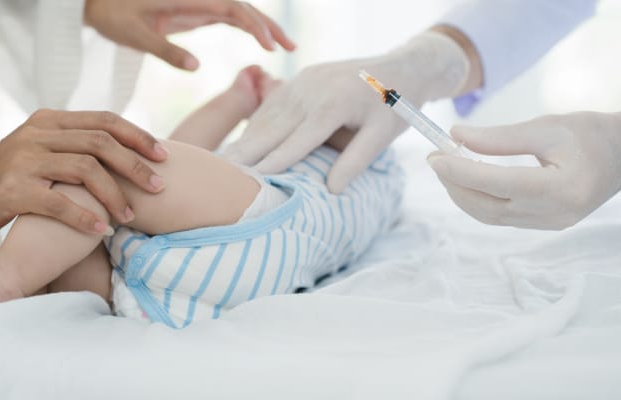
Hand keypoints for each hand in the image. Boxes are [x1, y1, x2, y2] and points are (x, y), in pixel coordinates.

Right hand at [0, 110, 169, 236]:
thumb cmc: (10, 178)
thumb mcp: (42, 150)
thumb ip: (75, 146)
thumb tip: (128, 154)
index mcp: (49, 121)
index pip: (104, 120)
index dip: (138, 136)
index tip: (163, 156)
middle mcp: (37, 134)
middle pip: (100, 143)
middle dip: (135, 166)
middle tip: (158, 187)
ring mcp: (24, 160)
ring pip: (85, 170)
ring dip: (115, 195)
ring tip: (130, 217)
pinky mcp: (12, 190)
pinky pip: (59, 202)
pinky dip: (85, 217)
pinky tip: (103, 230)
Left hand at [84, 0, 294, 70]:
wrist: (99, 1)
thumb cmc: (113, 15)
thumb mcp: (135, 35)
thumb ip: (166, 50)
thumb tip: (197, 67)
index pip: (229, 6)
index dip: (252, 23)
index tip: (268, 44)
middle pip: (243, 6)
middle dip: (268, 25)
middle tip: (291, 47)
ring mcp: (200, 3)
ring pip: (241, 11)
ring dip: (264, 26)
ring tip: (287, 46)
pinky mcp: (198, 11)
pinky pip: (231, 17)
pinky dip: (250, 28)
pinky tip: (264, 43)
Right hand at [223, 31, 469, 192]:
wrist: (400, 69)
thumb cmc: (393, 108)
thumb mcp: (382, 136)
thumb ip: (355, 162)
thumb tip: (332, 191)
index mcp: (334, 103)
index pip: (298, 139)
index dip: (274, 162)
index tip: (251, 182)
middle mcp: (312, 89)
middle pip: (274, 127)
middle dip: (247, 152)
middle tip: (221, 176)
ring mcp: (303, 81)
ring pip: (268, 116)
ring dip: (245, 139)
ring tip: (224, 164)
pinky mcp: (300, 79)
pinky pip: (273, 106)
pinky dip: (256, 126)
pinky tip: (241, 144)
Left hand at [427, 96, 620, 228]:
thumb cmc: (591, 133)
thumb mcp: (546, 127)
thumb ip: (499, 137)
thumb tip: (455, 136)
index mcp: (561, 188)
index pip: (498, 183)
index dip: (462, 171)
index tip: (435, 156)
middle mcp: (556, 214)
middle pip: (489, 206)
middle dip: (455, 184)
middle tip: (434, 158)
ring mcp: (552, 224)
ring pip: (492, 216)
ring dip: (463, 193)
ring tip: (445, 167)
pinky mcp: (547, 224)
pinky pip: (502, 216)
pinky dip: (479, 199)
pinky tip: (467, 179)